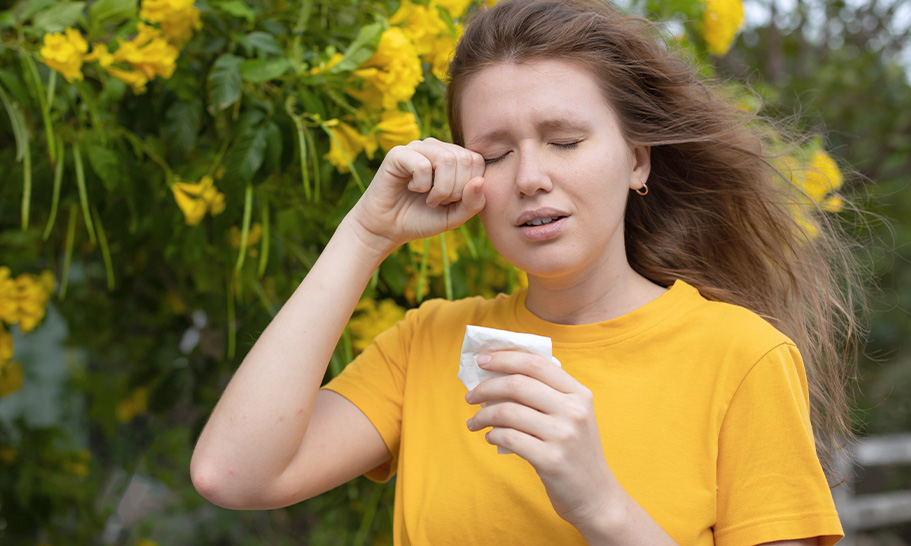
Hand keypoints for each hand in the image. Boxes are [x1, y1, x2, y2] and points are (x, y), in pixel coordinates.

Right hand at [349, 138, 485, 248]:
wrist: (388, 228)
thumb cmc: (421, 218)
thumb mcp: (454, 217)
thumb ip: (473, 203)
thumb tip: (480, 181)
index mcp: (453, 157)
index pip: (477, 160)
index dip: (469, 187)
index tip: (452, 201)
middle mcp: (437, 148)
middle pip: (464, 159)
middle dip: (455, 189)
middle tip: (438, 202)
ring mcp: (418, 148)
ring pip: (446, 159)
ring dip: (440, 189)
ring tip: (428, 199)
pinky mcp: (398, 154)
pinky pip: (423, 165)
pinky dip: (421, 185)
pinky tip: (411, 189)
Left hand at [464, 351, 620, 531]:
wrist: (597, 496)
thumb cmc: (576, 451)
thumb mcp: (573, 415)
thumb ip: (548, 392)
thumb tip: (500, 372)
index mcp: (579, 393)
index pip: (536, 363)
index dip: (505, 357)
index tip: (482, 360)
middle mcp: (573, 411)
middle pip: (517, 384)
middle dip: (486, 387)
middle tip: (470, 396)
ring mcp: (563, 436)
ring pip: (508, 412)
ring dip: (483, 415)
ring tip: (474, 422)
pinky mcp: (551, 461)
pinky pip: (509, 438)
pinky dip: (493, 435)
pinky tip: (490, 437)